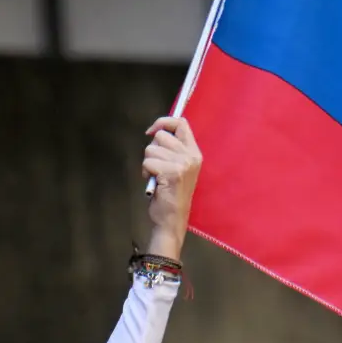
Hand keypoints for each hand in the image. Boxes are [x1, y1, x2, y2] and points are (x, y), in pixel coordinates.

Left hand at [142, 116, 202, 259]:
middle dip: (153, 149)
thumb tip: (156, 132)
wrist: (172, 220)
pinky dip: (146, 172)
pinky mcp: (172, 172)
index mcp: (194, 153)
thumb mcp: (177, 168)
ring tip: (156, 177)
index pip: (181, 123)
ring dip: (148, 163)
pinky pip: (148, 162)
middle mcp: (191, 156)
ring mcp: (183, 164)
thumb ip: (172, 150)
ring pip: (151, 149)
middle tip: (157, 167)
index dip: (163, 122)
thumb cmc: (171, 195)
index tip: (151, 131)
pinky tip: (154, 183)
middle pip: (161, 135)